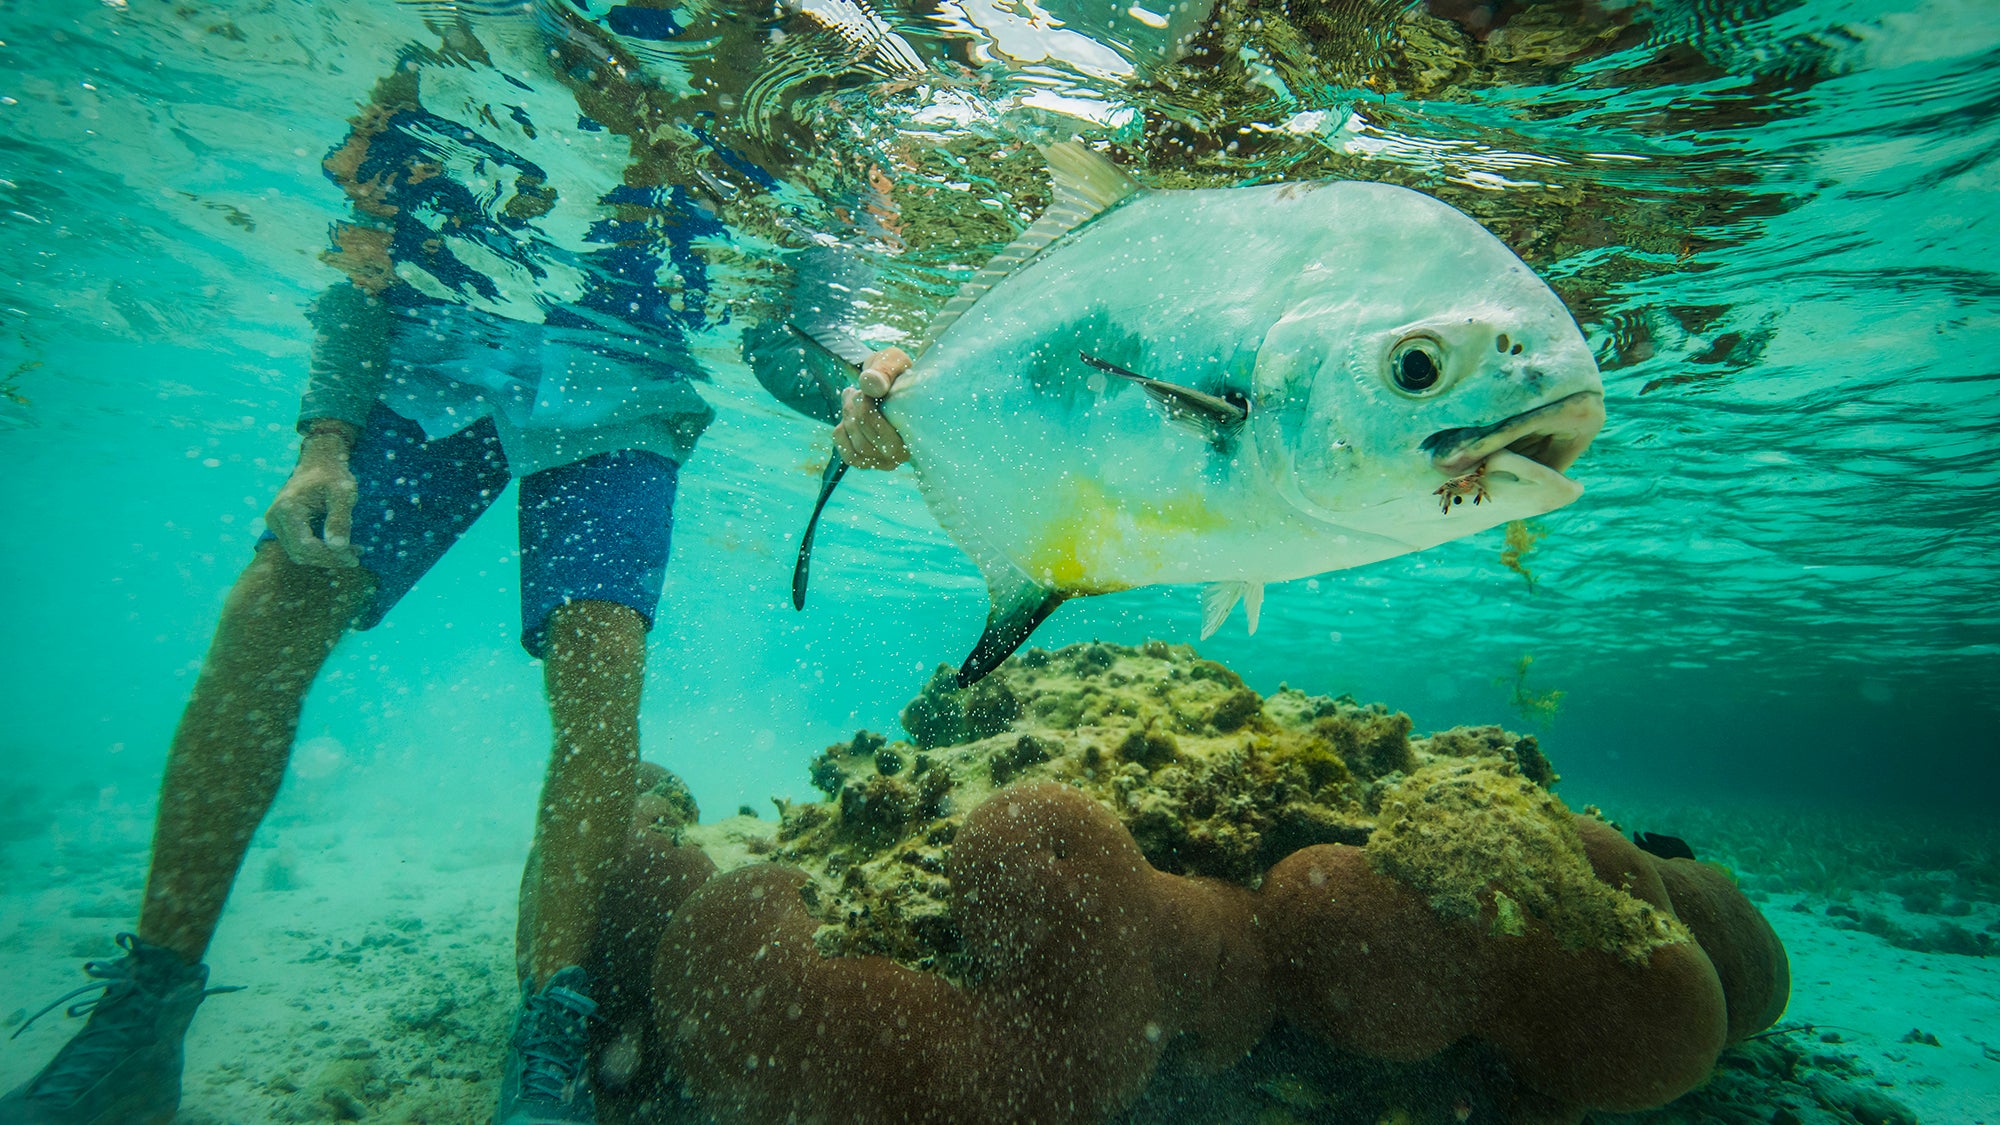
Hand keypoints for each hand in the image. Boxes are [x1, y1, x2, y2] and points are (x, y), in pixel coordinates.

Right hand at [266, 426, 361, 567]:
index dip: (330, 556)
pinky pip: (298, 547)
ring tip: (352, 552)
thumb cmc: (333, 474)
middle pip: (300, 553)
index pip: (305, 545)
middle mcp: (274, 517)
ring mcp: (274, 523)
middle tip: (356, 556)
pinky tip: (341, 547)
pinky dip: (319, 552)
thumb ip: (340, 519)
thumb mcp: (343, 494)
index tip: (355, 557)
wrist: (319, 461)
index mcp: (287, 508)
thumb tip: (338, 547)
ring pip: (298, 554)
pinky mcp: (281, 526)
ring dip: (325, 558)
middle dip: (329, 559)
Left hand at [832, 347, 909, 469]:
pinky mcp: (868, 461)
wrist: (887, 380)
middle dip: (855, 414)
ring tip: (853, 396)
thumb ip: (884, 371)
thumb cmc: (895, 372)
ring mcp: (884, 461)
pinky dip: (842, 432)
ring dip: (848, 418)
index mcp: (916, 434)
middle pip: (866, 445)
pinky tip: (849, 414)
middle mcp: (902, 455)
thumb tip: (869, 384)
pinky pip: (848, 455)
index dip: (868, 413)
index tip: (865, 391)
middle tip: (857, 391)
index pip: (888, 442)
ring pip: (857, 448)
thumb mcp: (893, 362)